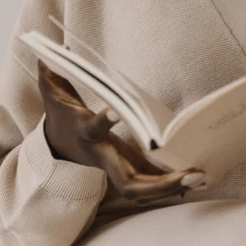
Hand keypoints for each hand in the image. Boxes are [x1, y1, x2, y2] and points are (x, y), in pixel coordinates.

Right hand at [37, 64, 199, 203]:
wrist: (56, 148)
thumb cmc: (62, 117)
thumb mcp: (53, 94)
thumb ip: (50, 75)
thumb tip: (43, 55)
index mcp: (87, 134)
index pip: (94, 128)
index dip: (103, 120)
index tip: (116, 110)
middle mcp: (104, 157)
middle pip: (129, 183)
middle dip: (159, 185)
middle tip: (190, 174)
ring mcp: (118, 169)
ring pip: (143, 191)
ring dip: (172, 187)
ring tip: (202, 175)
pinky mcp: (128, 171)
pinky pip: (151, 185)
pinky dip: (173, 184)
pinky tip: (200, 177)